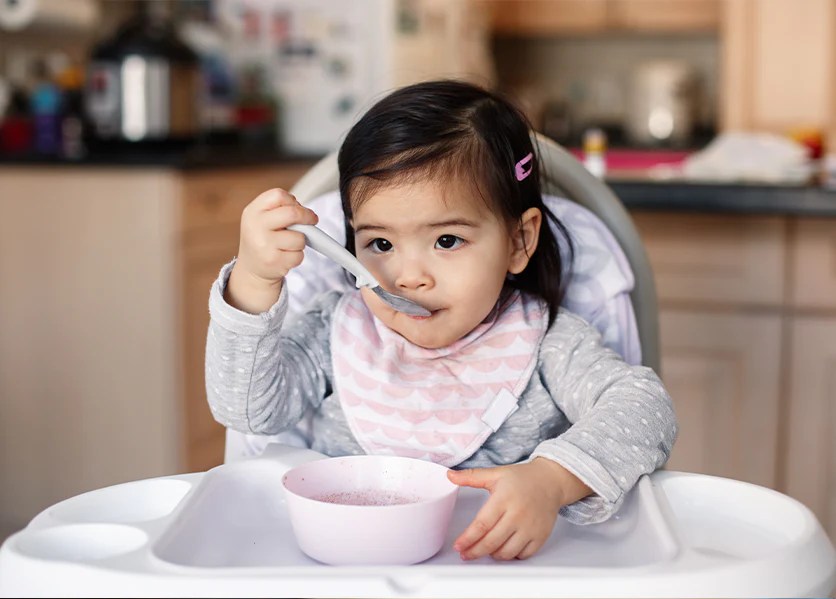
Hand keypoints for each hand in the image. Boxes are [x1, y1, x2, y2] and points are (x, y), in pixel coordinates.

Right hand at [225, 188, 317, 312]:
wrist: (251, 269)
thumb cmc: (263, 239)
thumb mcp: (262, 220)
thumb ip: (281, 211)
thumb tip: (307, 215)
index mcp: (253, 212)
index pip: (278, 195)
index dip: (293, 201)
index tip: (299, 208)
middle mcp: (256, 226)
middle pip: (292, 213)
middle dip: (307, 216)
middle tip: (312, 220)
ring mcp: (264, 245)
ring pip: (299, 237)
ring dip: (301, 241)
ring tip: (288, 245)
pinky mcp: (274, 261)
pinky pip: (299, 255)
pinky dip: (297, 256)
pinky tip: (285, 257)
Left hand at [447, 457, 591, 560]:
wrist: (551, 481)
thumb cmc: (523, 478)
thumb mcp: (495, 474)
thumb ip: (471, 476)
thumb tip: (449, 475)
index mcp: (504, 499)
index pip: (482, 525)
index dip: (468, 539)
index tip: (458, 546)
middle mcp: (518, 514)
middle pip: (492, 542)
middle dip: (475, 551)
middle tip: (465, 554)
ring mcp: (530, 527)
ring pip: (507, 552)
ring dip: (492, 554)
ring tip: (484, 549)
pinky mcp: (540, 536)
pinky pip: (523, 555)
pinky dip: (511, 556)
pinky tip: (503, 550)